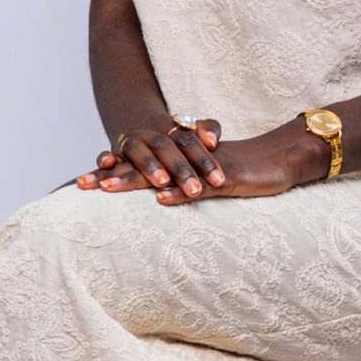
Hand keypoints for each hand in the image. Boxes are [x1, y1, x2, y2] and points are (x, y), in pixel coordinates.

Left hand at [77, 119, 321, 203]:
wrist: (279, 160)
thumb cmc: (241, 173)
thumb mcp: (207, 181)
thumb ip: (183, 188)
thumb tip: (157, 200)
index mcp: (178, 161)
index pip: (139, 165)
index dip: (112, 170)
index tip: (82, 180)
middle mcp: (185, 161)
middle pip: (141, 166)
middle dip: (110, 175)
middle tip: (80, 183)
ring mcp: (203, 168)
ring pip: (164, 173)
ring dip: (135, 180)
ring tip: (108, 188)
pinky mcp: (224, 177)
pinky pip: (199, 186)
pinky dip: (179, 193)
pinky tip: (160, 200)